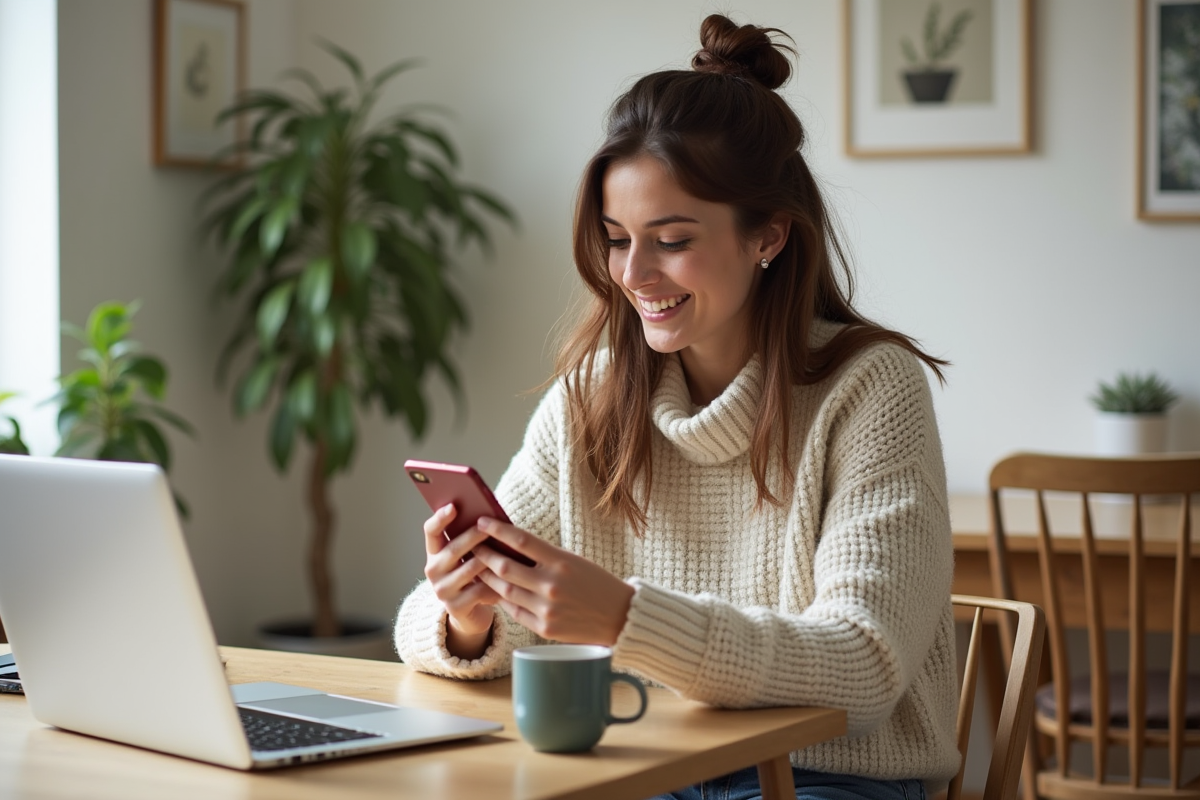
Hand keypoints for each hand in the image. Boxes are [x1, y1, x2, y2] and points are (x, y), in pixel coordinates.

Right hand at [422, 504, 499, 657]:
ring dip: (490, 560)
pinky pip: (479, 590)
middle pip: (453, 549)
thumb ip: (472, 540)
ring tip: (508, 552)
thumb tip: (492, 517)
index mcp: (435, 553)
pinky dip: (496, 584)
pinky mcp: (455, 607)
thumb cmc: (474, 577)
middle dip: (473, 536)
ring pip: (470, 569)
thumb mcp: (469, 557)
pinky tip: (510, 581)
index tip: (453, 506)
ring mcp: (442, 590)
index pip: (431, 531)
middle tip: (489, 526)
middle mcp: (433, 570)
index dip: (440, 518)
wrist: (471, 614)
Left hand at [471, 517, 634, 645]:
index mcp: (562, 562)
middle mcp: (552, 586)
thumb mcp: (574, 561)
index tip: (481, 522)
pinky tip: (495, 590)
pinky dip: (503, 599)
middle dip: (484, 554)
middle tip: (471, 545)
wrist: (620, 617)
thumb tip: (510, 545)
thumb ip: (544, 556)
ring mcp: (546, 609)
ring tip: (477, 567)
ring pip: (505, 590)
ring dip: (487, 577)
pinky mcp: (544, 628)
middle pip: (505, 566)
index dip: (497, 530)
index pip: (521, 541)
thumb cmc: (596, 583)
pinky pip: (514, 611)